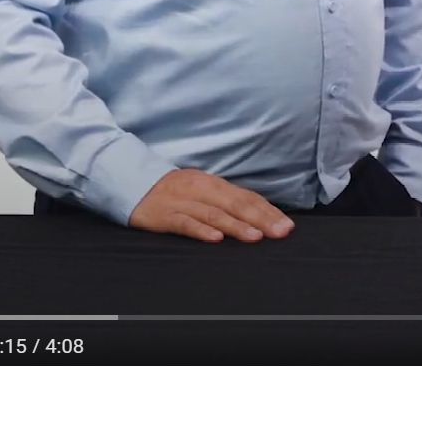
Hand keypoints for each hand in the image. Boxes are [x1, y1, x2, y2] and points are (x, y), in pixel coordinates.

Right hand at [129, 170, 295, 242]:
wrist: (133, 184)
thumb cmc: (175, 193)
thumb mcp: (203, 192)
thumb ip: (227, 203)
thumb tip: (259, 217)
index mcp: (215, 185)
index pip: (247, 198)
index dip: (268, 211)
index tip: (287, 225)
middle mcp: (202, 191)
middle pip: (236, 204)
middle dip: (261, 219)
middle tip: (280, 232)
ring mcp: (183, 202)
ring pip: (214, 213)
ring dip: (236, 225)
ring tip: (255, 237)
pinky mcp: (164, 215)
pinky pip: (185, 223)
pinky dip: (201, 230)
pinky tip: (215, 238)